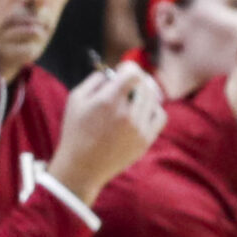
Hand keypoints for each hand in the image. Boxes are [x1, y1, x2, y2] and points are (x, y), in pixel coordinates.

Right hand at [47, 64, 167, 204]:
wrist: (82, 168)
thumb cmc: (76, 131)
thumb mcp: (76, 99)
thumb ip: (96, 79)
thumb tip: (115, 72)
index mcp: (108, 101)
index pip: (133, 73)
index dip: (129, 67)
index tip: (123, 71)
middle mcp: (126, 114)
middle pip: (145, 84)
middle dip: (136, 81)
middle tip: (127, 85)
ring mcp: (138, 129)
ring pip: (153, 99)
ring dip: (144, 94)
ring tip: (131, 100)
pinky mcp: (145, 141)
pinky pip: (160, 116)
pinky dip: (153, 110)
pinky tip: (141, 112)